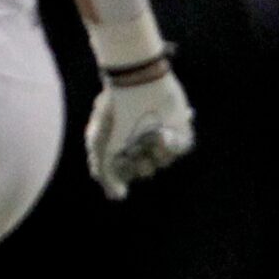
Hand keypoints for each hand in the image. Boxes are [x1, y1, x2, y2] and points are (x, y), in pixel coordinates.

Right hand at [86, 67, 193, 199]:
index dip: (123, 173)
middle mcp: (141, 142)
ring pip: (164, 161)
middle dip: (141, 165)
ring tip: (151, 136)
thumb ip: (105, 172)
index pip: (125, 172)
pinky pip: (180, 149)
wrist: (136, 81)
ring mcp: (161, 136)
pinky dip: (172, 146)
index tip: (121, 163)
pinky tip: (161, 133)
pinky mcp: (179, 129)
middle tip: (136, 151)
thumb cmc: (114, 110)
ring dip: (157, 155)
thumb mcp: (98, 142)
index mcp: (120, 145)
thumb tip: (118, 197)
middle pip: (145, 170)